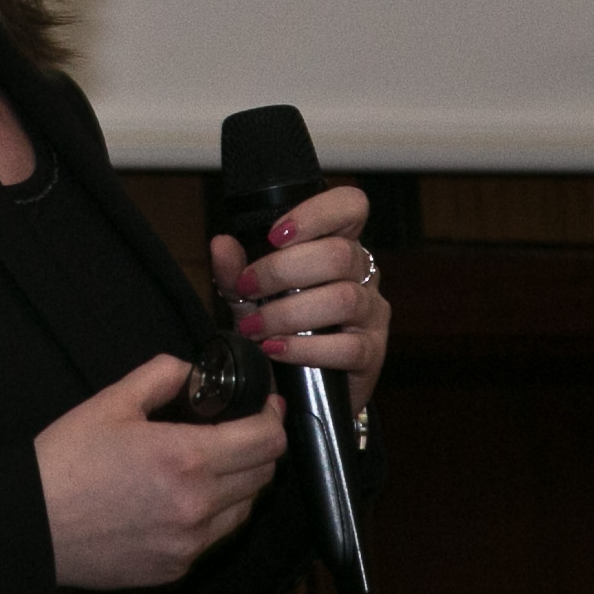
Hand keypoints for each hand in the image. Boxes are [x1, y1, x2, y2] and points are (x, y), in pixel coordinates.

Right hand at [35, 353, 288, 591]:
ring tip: (215, 465)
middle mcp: (198, 505)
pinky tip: (187, 500)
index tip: (266, 407)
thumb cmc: (65, 462)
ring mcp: (189, 544)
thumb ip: (162, 376)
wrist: (29, 527)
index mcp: (187, 458)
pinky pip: (214, 539)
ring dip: (241, 484)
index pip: (266, 441)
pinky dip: (214, 516)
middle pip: (263, 476)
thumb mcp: (111, 402)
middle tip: (241, 431)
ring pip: (244, 510)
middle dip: (260, 448)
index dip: (273, 419)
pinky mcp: (175, 570)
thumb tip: (191, 371)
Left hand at [209, 183, 389, 422]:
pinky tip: (275, 349)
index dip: (316, 214)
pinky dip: (304, 348)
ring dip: (289, 313)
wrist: (297, 387)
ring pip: (344, 299)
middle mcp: (363, 274)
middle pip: (340, 254)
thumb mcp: (251, 298)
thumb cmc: (281, 329)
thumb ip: (235, 272)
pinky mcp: (372, 353)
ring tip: (255, 326)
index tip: (275, 236)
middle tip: (247, 288)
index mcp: (339, 245)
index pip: (351, 206)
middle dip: (282, 271)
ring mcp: (372, 313)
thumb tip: (221, 245)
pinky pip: (347, 347)